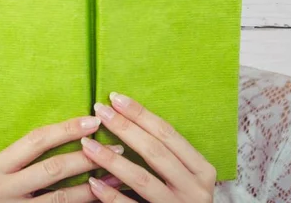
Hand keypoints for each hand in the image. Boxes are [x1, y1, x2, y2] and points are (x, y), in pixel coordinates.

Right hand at [0, 115, 124, 202]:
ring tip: (117, 174)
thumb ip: (29, 156)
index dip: (67, 129)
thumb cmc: (2, 194)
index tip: (94, 121)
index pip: (36, 140)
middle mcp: (0, 190)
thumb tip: (74, 130)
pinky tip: (103, 196)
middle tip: (116, 147)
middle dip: (87, 157)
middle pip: (52, 168)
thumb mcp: (5, 172)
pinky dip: (85, 202)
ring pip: (61, 197)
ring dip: (93, 185)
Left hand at [81, 92, 215, 202]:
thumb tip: (127, 118)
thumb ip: (166, 155)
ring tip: (87, 145)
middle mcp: (194, 189)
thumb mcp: (185, 176)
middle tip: (99, 111)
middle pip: (155, 151)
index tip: (115, 98)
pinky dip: (111, 195)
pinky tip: (93, 182)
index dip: (141, 114)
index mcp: (202, 170)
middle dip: (124, 128)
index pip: (168, 134)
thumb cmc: (182, 198)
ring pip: (142, 179)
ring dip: (111, 160)